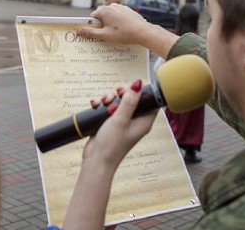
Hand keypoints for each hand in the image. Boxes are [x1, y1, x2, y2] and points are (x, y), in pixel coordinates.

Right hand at [61, 81, 156, 229]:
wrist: (96, 161)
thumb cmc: (111, 144)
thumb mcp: (120, 120)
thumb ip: (129, 101)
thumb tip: (138, 83)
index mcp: (143, 120)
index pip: (149, 99)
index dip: (140, 91)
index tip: (128, 89)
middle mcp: (135, 120)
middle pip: (132, 97)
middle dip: (121, 92)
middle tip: (114, 95)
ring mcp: (122, 121)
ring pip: (118, 100)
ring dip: (109, 97)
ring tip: (101, 102)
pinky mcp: (111, 121)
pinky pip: (108, 106)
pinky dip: (102, 103)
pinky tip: (94, 104)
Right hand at [77, 4, 176, 57]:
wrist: (143, 32)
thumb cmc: (123, 33)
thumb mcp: (105, 35)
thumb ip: (91, 33)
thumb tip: (78, 31)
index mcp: (105, 10)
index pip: (93, 17)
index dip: (93, 26)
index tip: (97, 34)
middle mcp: (112, 6)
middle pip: (102, 16)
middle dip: (103, 25)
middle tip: (107, 35)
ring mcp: (121, 7)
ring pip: (111, 16)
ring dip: (111, 24)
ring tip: (117, 34)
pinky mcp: (128, 10)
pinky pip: (119, 16)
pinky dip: (119, 22)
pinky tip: (123, 30)